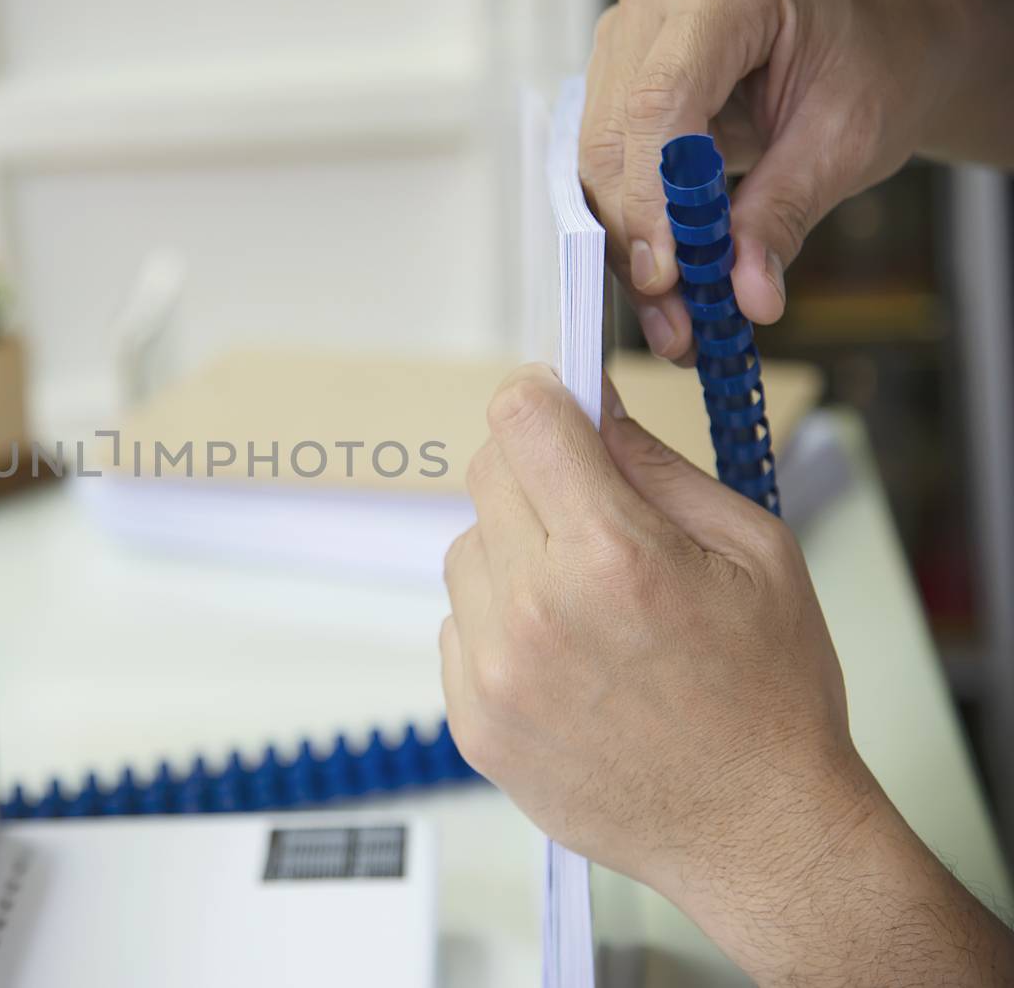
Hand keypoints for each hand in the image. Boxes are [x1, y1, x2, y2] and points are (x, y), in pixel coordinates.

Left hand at [440, 365, 1013, 982]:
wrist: (756, 830)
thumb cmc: (771, 695)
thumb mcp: (753, 552)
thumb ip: (656, 465)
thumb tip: (590, 403)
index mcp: (612, 555)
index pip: (520, 419)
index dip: (542, 399)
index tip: (560, 409)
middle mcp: (536, 610)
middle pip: (486, 475)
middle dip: (537, 475)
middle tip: (594, 518)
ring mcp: (495, 672)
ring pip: (466, 551)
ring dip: (514, 555)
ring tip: (589, 606)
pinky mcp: (474, 722)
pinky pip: (458, 626)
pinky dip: (499, 625)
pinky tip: (567, 660)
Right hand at [580, 0, 957, 360]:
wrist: (875, 44)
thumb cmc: (871, 67)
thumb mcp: (846, 140)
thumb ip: (784, 214)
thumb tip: (746, 297)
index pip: (660, 101)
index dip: (654, 196)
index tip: (669, 276)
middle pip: (615, 137)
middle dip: (640, 240)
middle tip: (677, 322)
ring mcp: (626, 35)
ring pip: (596, 163)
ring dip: (629, 250)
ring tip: (676, 322)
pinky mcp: (613, 78)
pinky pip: (603, 169)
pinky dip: (631, 234)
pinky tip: (663, 288)